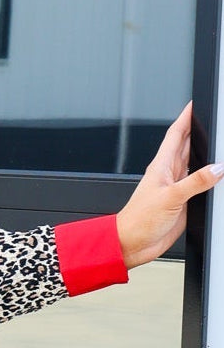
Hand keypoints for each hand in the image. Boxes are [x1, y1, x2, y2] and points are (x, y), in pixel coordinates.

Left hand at [116, 102, 223, 268]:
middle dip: (200, 131)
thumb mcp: (170, 197)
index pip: (176, 133)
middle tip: (212, 120)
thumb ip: (195, 182)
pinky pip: (198, 185)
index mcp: (162, 166)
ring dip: (205, 155)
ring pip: (194, 164)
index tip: (194, 103)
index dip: (185, 116)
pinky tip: (215, 178)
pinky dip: (207, 180)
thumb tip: (216, 169)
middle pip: (188, 145)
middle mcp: (169, 174)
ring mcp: (175, 187)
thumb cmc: (138, 221)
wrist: (131, 244)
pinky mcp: (181, 202)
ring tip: (217, 144)